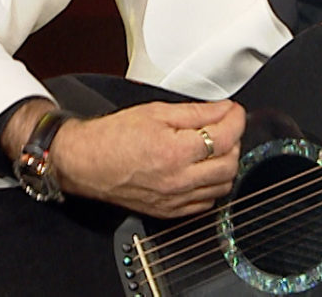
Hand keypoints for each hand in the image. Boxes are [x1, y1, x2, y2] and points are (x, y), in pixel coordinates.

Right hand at [52, 100, 245, 218]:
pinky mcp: (170, 211)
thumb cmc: (112, 137)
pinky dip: (211, 186)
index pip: (226, 137)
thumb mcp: (156, 112)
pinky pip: (206, 203)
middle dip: (234, 141)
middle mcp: (178, 180)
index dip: (235, 119)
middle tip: (224, 127)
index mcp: (175, 152)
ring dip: (225, 165)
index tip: (233, 112)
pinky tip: (202, 170)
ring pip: (222, 187)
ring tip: (214, 147)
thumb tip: (223, 110)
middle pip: (230, 164)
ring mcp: (175, 199)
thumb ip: (196, 112)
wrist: (85, 162)